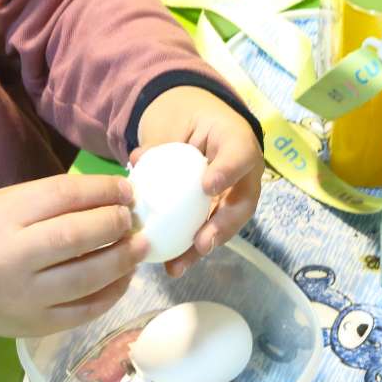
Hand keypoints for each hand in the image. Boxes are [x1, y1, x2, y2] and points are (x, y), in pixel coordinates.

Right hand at [0, 174, 150, 343]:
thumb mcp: (3, 204)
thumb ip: (50, 199)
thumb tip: (110, 194)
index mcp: (2, 219)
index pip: (62, 197)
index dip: (102, 191)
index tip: (127, 190)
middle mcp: (12, 259)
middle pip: (76, 237)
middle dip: (114, 224)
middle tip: (132, 218)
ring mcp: (25, 297)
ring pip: (86, 277)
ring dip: (122, 260)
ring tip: (140, 246)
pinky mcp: (37, 325)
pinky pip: (85, 310)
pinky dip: (112, 292)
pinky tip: (124, 276)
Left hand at [134, 86, 263, 277]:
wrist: (193, 121)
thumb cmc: (185, 116)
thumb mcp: (173, 120)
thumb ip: (159, 143)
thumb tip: (137, 161)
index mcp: (236, 138)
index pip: (239, 154)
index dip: (228, 172)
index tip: (207, 186)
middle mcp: (244, 170)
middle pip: (242, 201)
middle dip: (223, 224)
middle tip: (203, 241)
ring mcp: (234, 193)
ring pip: (227, 223)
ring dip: (205, 245)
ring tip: (181, 264)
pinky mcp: (219, 211)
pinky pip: (209, 230)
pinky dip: (192, 249)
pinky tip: (173, 265)